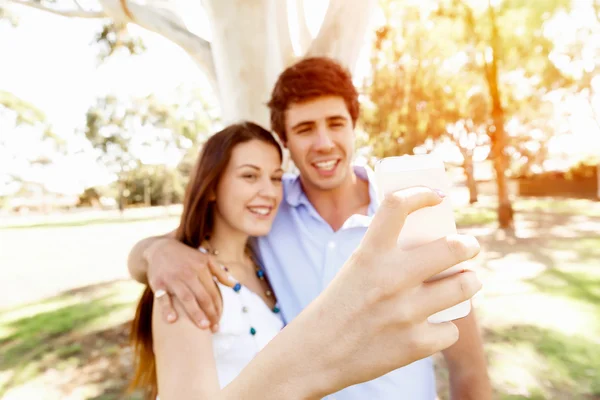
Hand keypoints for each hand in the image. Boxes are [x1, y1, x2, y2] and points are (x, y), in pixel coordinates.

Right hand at [144, 237, 235, 330]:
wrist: (159, 248)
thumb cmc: (186, 257)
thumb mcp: (204, 259)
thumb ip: (219, 272)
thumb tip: (234, 285)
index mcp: (201, 268)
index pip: (212, 292)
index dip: (218, 308)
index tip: (219, 323)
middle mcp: (188, 273)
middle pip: (202, 296)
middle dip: (210, 314)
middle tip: (214, 329)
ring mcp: (173, 278)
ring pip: (187, 298)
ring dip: (195, 313)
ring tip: (203, 327)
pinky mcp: (158, 283)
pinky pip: (163, 297)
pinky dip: (167, 308)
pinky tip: (172, 320)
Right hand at [286, 186, 482, 396]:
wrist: (316, 354)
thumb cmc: (338, 307)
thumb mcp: (356, 270)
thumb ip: (388, 256)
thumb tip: (434, 246)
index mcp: (369, 254)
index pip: (397, 205)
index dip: (422, 193)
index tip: (436, 196)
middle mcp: (390, 279)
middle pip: (453, 247)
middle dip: (468, 245)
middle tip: (468, 247)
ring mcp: (405, 312)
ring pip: (464, 286)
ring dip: (471, 281)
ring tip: (468, 281)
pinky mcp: (415, 344)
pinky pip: (450, 329)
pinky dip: (444, 328)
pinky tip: (433, 327)